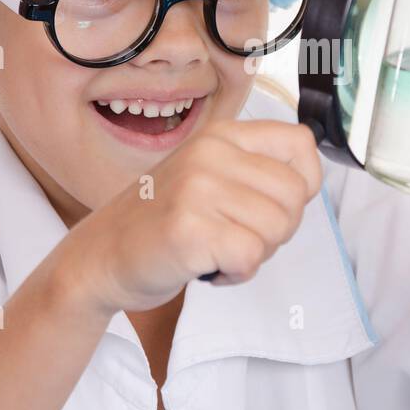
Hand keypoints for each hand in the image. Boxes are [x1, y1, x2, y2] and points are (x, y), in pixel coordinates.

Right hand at [67, 119, 323, 313]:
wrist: (100, 256)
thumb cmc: (164, 221)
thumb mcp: (208, 175)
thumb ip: (254, 169)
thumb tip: (310, 181)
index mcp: (221, 136)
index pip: (301, 144)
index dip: (303, 184)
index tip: (272, 205)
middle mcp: (210, 154)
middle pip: (295, 196)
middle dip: (277, 229)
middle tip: (236, 235)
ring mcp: (197, 189)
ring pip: (278, 228)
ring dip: (255, 253)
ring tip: (217, 249)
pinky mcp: (188, 230)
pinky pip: (250, 256)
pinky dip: (236, 273)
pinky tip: (207, 266)